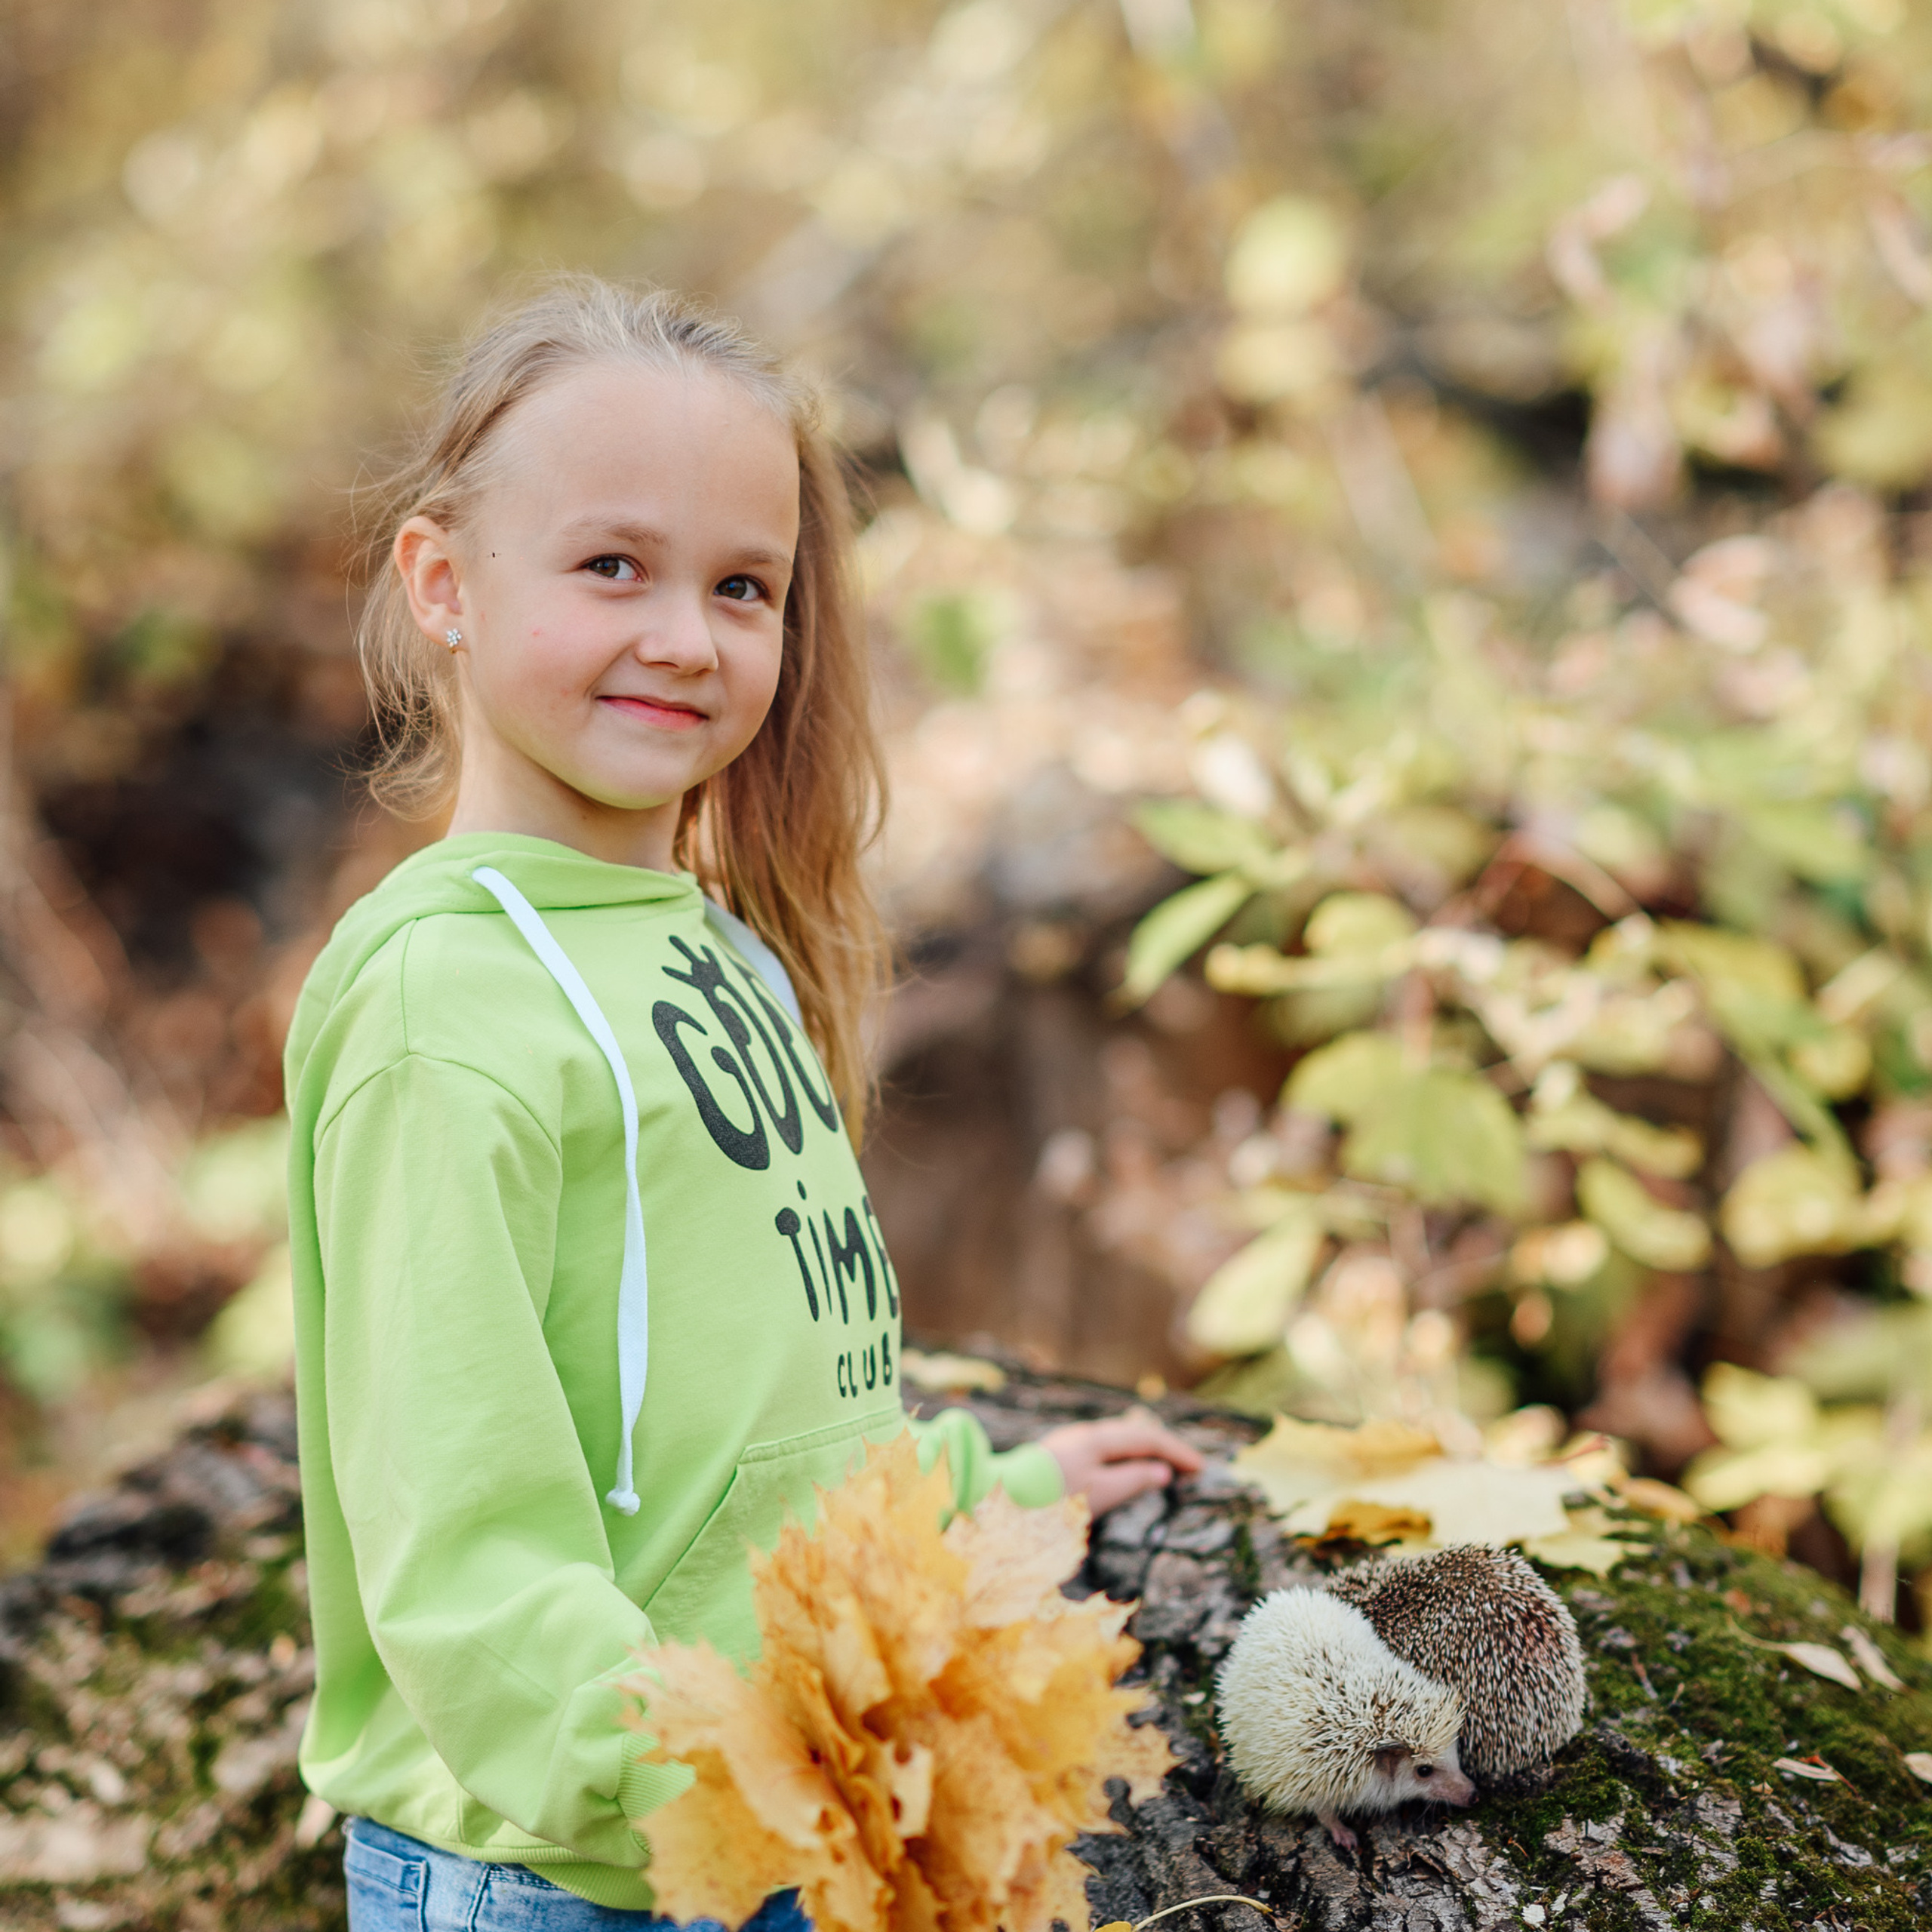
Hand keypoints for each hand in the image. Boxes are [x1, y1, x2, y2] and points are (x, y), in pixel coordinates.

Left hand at [1037, 1410, 1205, 1518]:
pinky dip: (1123, 1455)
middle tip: (1187, 1464)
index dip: (1177, 1451)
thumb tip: (1161, 1471)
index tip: (1201, 1468)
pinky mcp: (1058, 1456)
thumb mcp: (1100, 1492)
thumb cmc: (1051, 1498)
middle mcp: (1084, 1433)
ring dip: (1141, 1449)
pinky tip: (1122, 1466)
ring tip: (1161, 1463)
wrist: (1000, 1496)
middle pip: (1133, 1433)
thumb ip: (1133, 1479)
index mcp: (1098, 1438)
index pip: (1148, 1438)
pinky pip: (1102, 1447)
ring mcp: (1069, 1442)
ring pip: (1115, 1438)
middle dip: (1162, 1446)